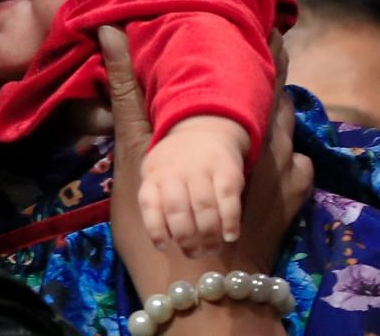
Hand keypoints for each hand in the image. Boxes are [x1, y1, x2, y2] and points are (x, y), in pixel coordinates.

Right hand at [102, 25, 310, 333]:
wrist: (204, 293)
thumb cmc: (164, 221)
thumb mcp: (137, 155)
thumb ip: (128, 91)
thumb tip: (112, 30)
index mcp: (232, 123)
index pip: (251, 69)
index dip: (257, 42)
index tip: (262, 15)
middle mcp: (266, 143)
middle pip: (276, 93)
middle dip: (272, 68)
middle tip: (269, 42)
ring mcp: (283, 177)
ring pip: (288, 128)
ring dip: (279, 106)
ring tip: (271, 87)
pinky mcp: (289, 206)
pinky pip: (299, 168)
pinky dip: (290, 153)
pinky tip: (282, 153)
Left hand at [139, 116, 247, 255]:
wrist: (203, 127)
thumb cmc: (175, 163)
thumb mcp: (155, 173)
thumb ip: (155, 202)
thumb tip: (165, 241)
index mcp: (154, 176)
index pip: (149, 204)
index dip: (156, 229)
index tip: (164, 246)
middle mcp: (175, 172)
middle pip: (178, 210)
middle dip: (186, 239)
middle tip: (194, 253)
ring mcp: (201, 169)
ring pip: (204, 208)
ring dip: (208, 236)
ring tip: (211, 249)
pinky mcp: (227, 170)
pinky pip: (228, 200)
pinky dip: (230, 222)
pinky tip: (230, 236)